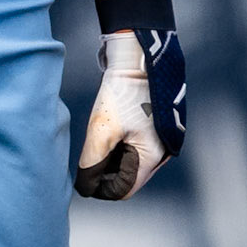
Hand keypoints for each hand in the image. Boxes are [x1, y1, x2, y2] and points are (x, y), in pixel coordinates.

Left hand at [75, 27, 185, 200]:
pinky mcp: (156, 129)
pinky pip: (136, 148)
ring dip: (112, 158)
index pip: (123, 189)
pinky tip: (109, 129)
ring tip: (99, 138)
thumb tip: (85, 186)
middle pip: (127, 177)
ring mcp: (161, 141)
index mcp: (152, 157)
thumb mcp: (102, 129)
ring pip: (131, 163)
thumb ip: (92, 162)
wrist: (140, 57)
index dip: (100, 186)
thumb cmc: (124, 91)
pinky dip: (120, 145)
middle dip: (105, 172)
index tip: (84, 172)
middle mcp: (162, 153)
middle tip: (89, 153)